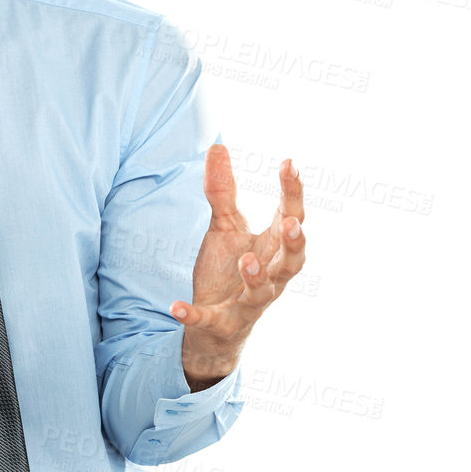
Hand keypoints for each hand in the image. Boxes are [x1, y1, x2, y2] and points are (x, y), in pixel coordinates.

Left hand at [170, 144, 305, 382]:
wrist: (213, 326)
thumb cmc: (228, 270)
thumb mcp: (224, 227)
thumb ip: (222, 192)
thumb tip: (217, 145)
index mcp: (273, 248)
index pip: (291, 217)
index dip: (293, 193)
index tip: (288, 164)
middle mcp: (270, 276)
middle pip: (292, 261)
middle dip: (295, 243)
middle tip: (292, 223)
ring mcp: (248, 303)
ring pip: (262, 292)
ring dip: (256, 276)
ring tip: (246, 258)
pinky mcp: (222, 323)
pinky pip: (210, 320)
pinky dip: (193, 315)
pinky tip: (174, 306)